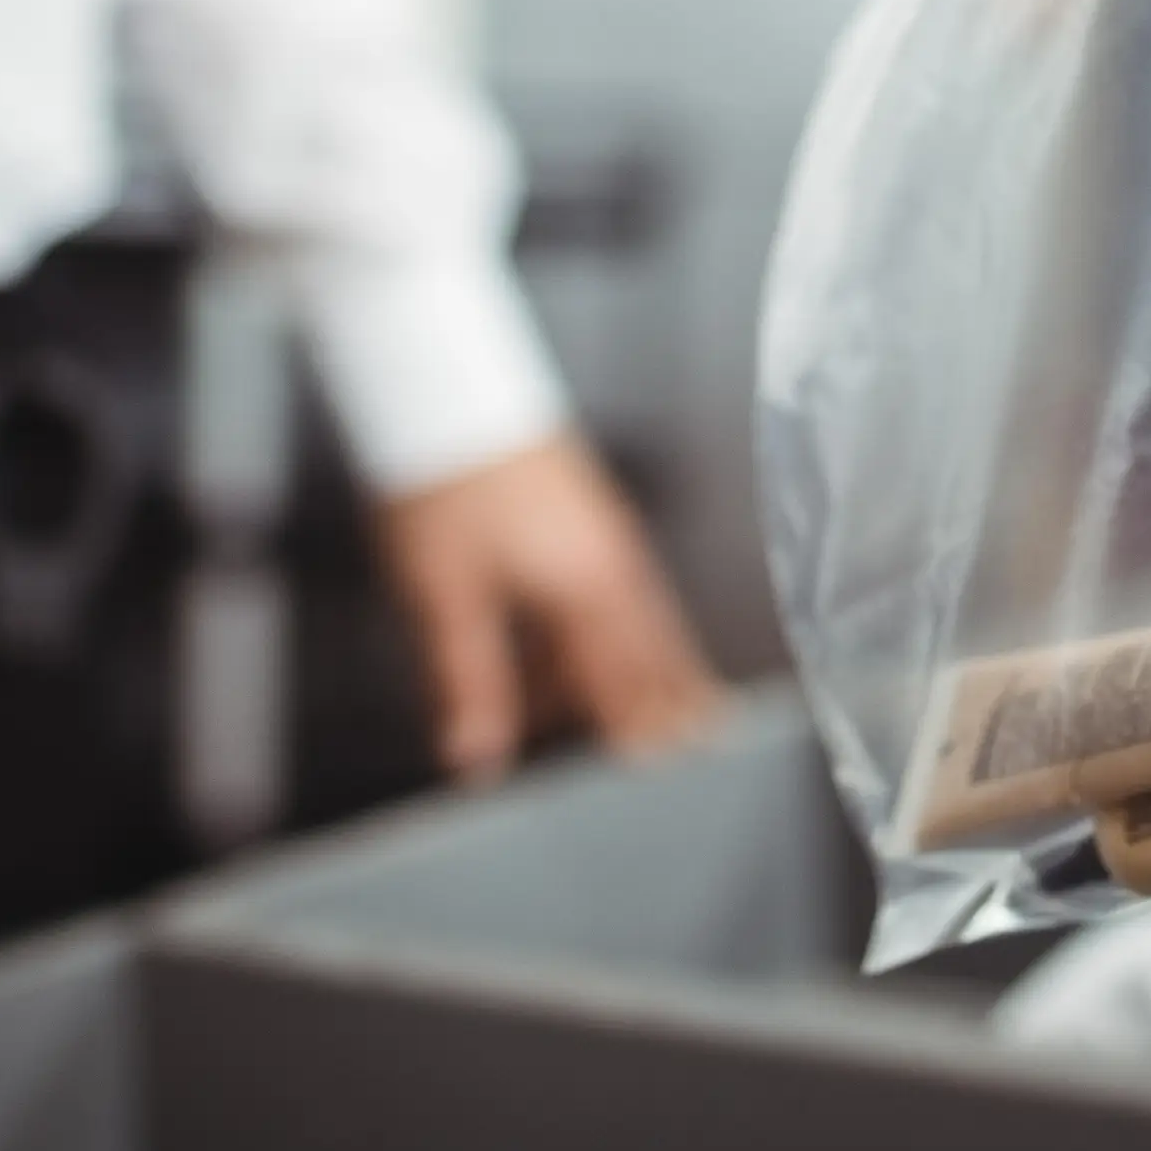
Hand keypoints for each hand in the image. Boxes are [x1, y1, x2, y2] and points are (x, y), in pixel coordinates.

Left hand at [376, 435, 722, 784]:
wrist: (445, 387)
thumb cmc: (444, 481)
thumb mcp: (446, 598)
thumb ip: (470, 683)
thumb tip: (477, 758)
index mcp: (586, 590)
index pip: (625, 678)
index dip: (644, 726)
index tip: (668, 764)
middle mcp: (610, 563)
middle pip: (653, 646)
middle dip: (673, 695)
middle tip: (705, 738)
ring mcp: (602, 533)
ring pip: (641, 614)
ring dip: (654, 662)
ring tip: (681, 698)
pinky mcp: (585, 513)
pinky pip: (621, 585)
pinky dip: (624, 624)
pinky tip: (598, 636)